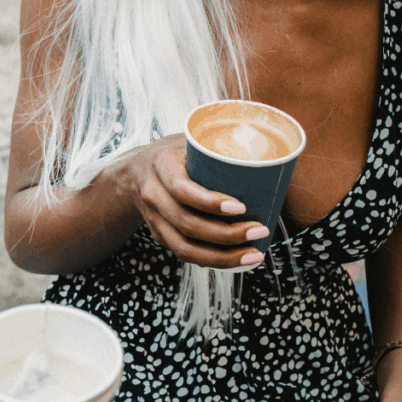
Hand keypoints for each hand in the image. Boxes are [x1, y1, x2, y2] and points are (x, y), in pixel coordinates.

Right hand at [112, 133, 269, 268]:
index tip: (242, 206)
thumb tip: (268, 152)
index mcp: (161, 167)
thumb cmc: (174, 154)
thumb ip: (218, 145)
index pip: (182, 189)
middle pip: (187, 225)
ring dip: (222, 257)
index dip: (210, 202)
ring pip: (184, 248)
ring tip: (255, 253)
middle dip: (227, 235)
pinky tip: (237, 258)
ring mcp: (154, 220)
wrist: (133, 174)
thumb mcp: (189, 140)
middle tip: (260, 230)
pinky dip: (212, 260)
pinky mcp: (159, 235)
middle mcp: (153, 195)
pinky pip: (185, 254)